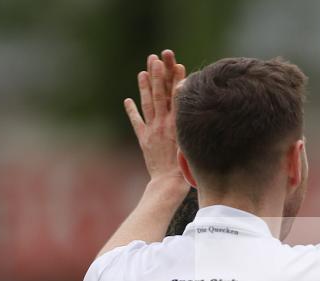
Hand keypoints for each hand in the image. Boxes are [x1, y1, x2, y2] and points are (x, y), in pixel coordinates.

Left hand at [124, 50, 188, 187]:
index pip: (176, 95)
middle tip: (155, 57)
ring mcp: (152, 130)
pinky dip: (132, 111)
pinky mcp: (144, 140)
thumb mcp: (191, 143)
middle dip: (158, 74)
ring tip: (142, 71)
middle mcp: (163, 123)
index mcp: (177, 124)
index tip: (175, 63)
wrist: (169, 184)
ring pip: (147, 103)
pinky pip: (137, 122)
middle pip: (160, 94)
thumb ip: (188, 125)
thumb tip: (191, 108)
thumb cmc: (187, 168)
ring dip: (144, 86)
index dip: (175, 78)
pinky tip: (128, 100)